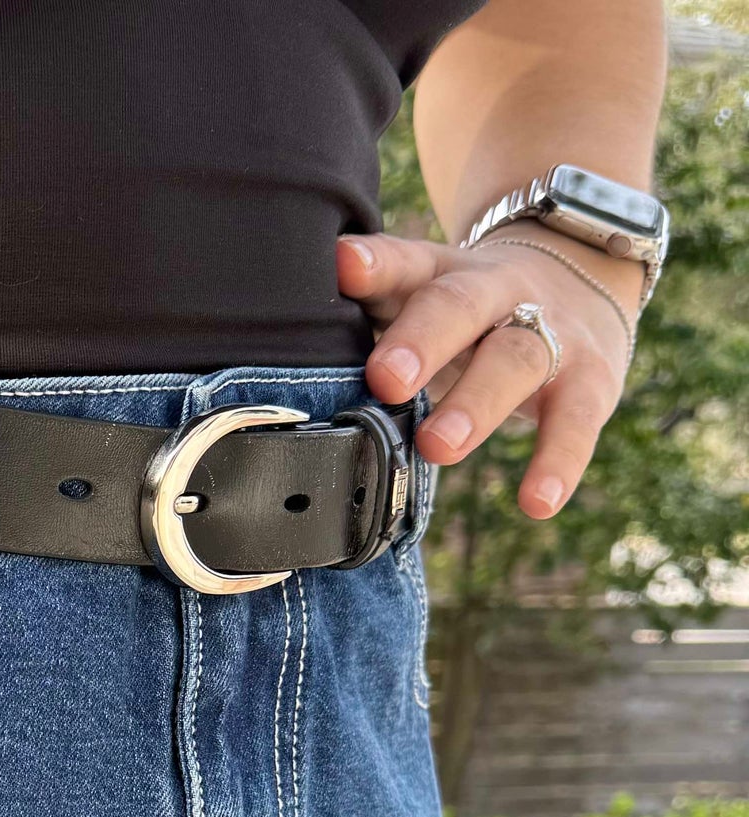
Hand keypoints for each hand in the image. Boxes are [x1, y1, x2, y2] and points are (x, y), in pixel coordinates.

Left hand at [337, 229, 640, 517]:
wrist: (582, 271)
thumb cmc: (466, 312)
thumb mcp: (418, 302)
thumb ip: (363, 325)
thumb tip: (276, 369)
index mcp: (440, 273)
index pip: (404, 261)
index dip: (375, 264)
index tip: (342, 267)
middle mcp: (496, 292)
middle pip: (460, 305)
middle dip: (424, 340)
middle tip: (386, 379)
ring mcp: (550, 331)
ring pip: (515, 358)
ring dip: (477, 403)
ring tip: (437, 448)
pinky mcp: (592, 378)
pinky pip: (577, 420)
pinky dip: (559, 461)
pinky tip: (537, 503)